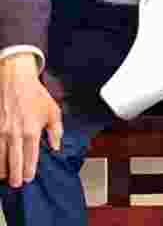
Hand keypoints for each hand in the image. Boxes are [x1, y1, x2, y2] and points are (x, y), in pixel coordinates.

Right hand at [0, 53, 61, 186]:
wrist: (15, 81)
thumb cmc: (35, 95)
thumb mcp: (53, 111)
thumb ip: (55, 131)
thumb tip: (55, 146)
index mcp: (31, 131)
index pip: (30, 157)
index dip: (30, 170)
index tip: (29, 178)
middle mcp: (15, 134)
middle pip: (14, 162)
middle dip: (15, 176)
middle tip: (17, 184)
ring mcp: (1, 132)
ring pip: (0, 158)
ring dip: (2, 170)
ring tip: (6, 177)